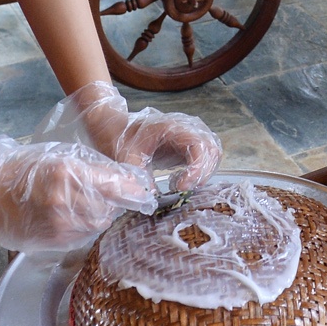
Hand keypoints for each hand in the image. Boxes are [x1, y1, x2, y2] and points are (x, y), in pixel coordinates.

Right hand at [0, 136, 155, 251]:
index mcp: (66, 173)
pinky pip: (82, 235)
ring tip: (84, 203)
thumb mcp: (60, 156)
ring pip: (98, 224)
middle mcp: (64, 201)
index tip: (145, 192)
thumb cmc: (23, 170)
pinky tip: (71, 215)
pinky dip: (84, 226)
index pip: (113, 185)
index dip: (133, 190)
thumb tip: (125, 180)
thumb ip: (92, 168)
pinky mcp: (54, 241)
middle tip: (110, 195)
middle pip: (110, 208)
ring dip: (100, 215)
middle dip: (115, 202)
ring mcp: (58, 225)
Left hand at [34, 81, 222, 190]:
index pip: (199, 145)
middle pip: (211, 150)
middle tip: (181, 189)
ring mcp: (189, 135)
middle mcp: (186, 128)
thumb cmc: (119, 137)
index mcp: (172, 126)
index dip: (197, 168)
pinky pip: (205, 158)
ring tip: (179, 185)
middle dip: (201, 174)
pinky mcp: (187, 145)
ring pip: (212, 154)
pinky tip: (179, 180)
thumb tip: (152, 199)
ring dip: (202, 174)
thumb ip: (138, 176)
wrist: (113, 126)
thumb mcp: (124, 156)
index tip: (182, 186)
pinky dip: (198, 172)